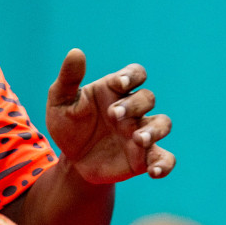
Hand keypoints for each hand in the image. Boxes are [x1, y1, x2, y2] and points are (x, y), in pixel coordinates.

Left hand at [45, 49, 174, 184]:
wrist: (71, 160)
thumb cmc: (68, 125)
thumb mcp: (61, 102)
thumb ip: (69, 79)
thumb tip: (75, 52)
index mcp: (115, 91)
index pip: (136, 74)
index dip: (133, 75)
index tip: (119, 84)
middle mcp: (132, 110)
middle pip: (148, 98)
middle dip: (134, 104)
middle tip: (114, 115)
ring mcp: (140, 133)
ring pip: (163, 124)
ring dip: (154, 130)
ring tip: (138, 139)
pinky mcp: (143, 157)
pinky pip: (165, 158)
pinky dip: (164, 164)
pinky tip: (153, 172)